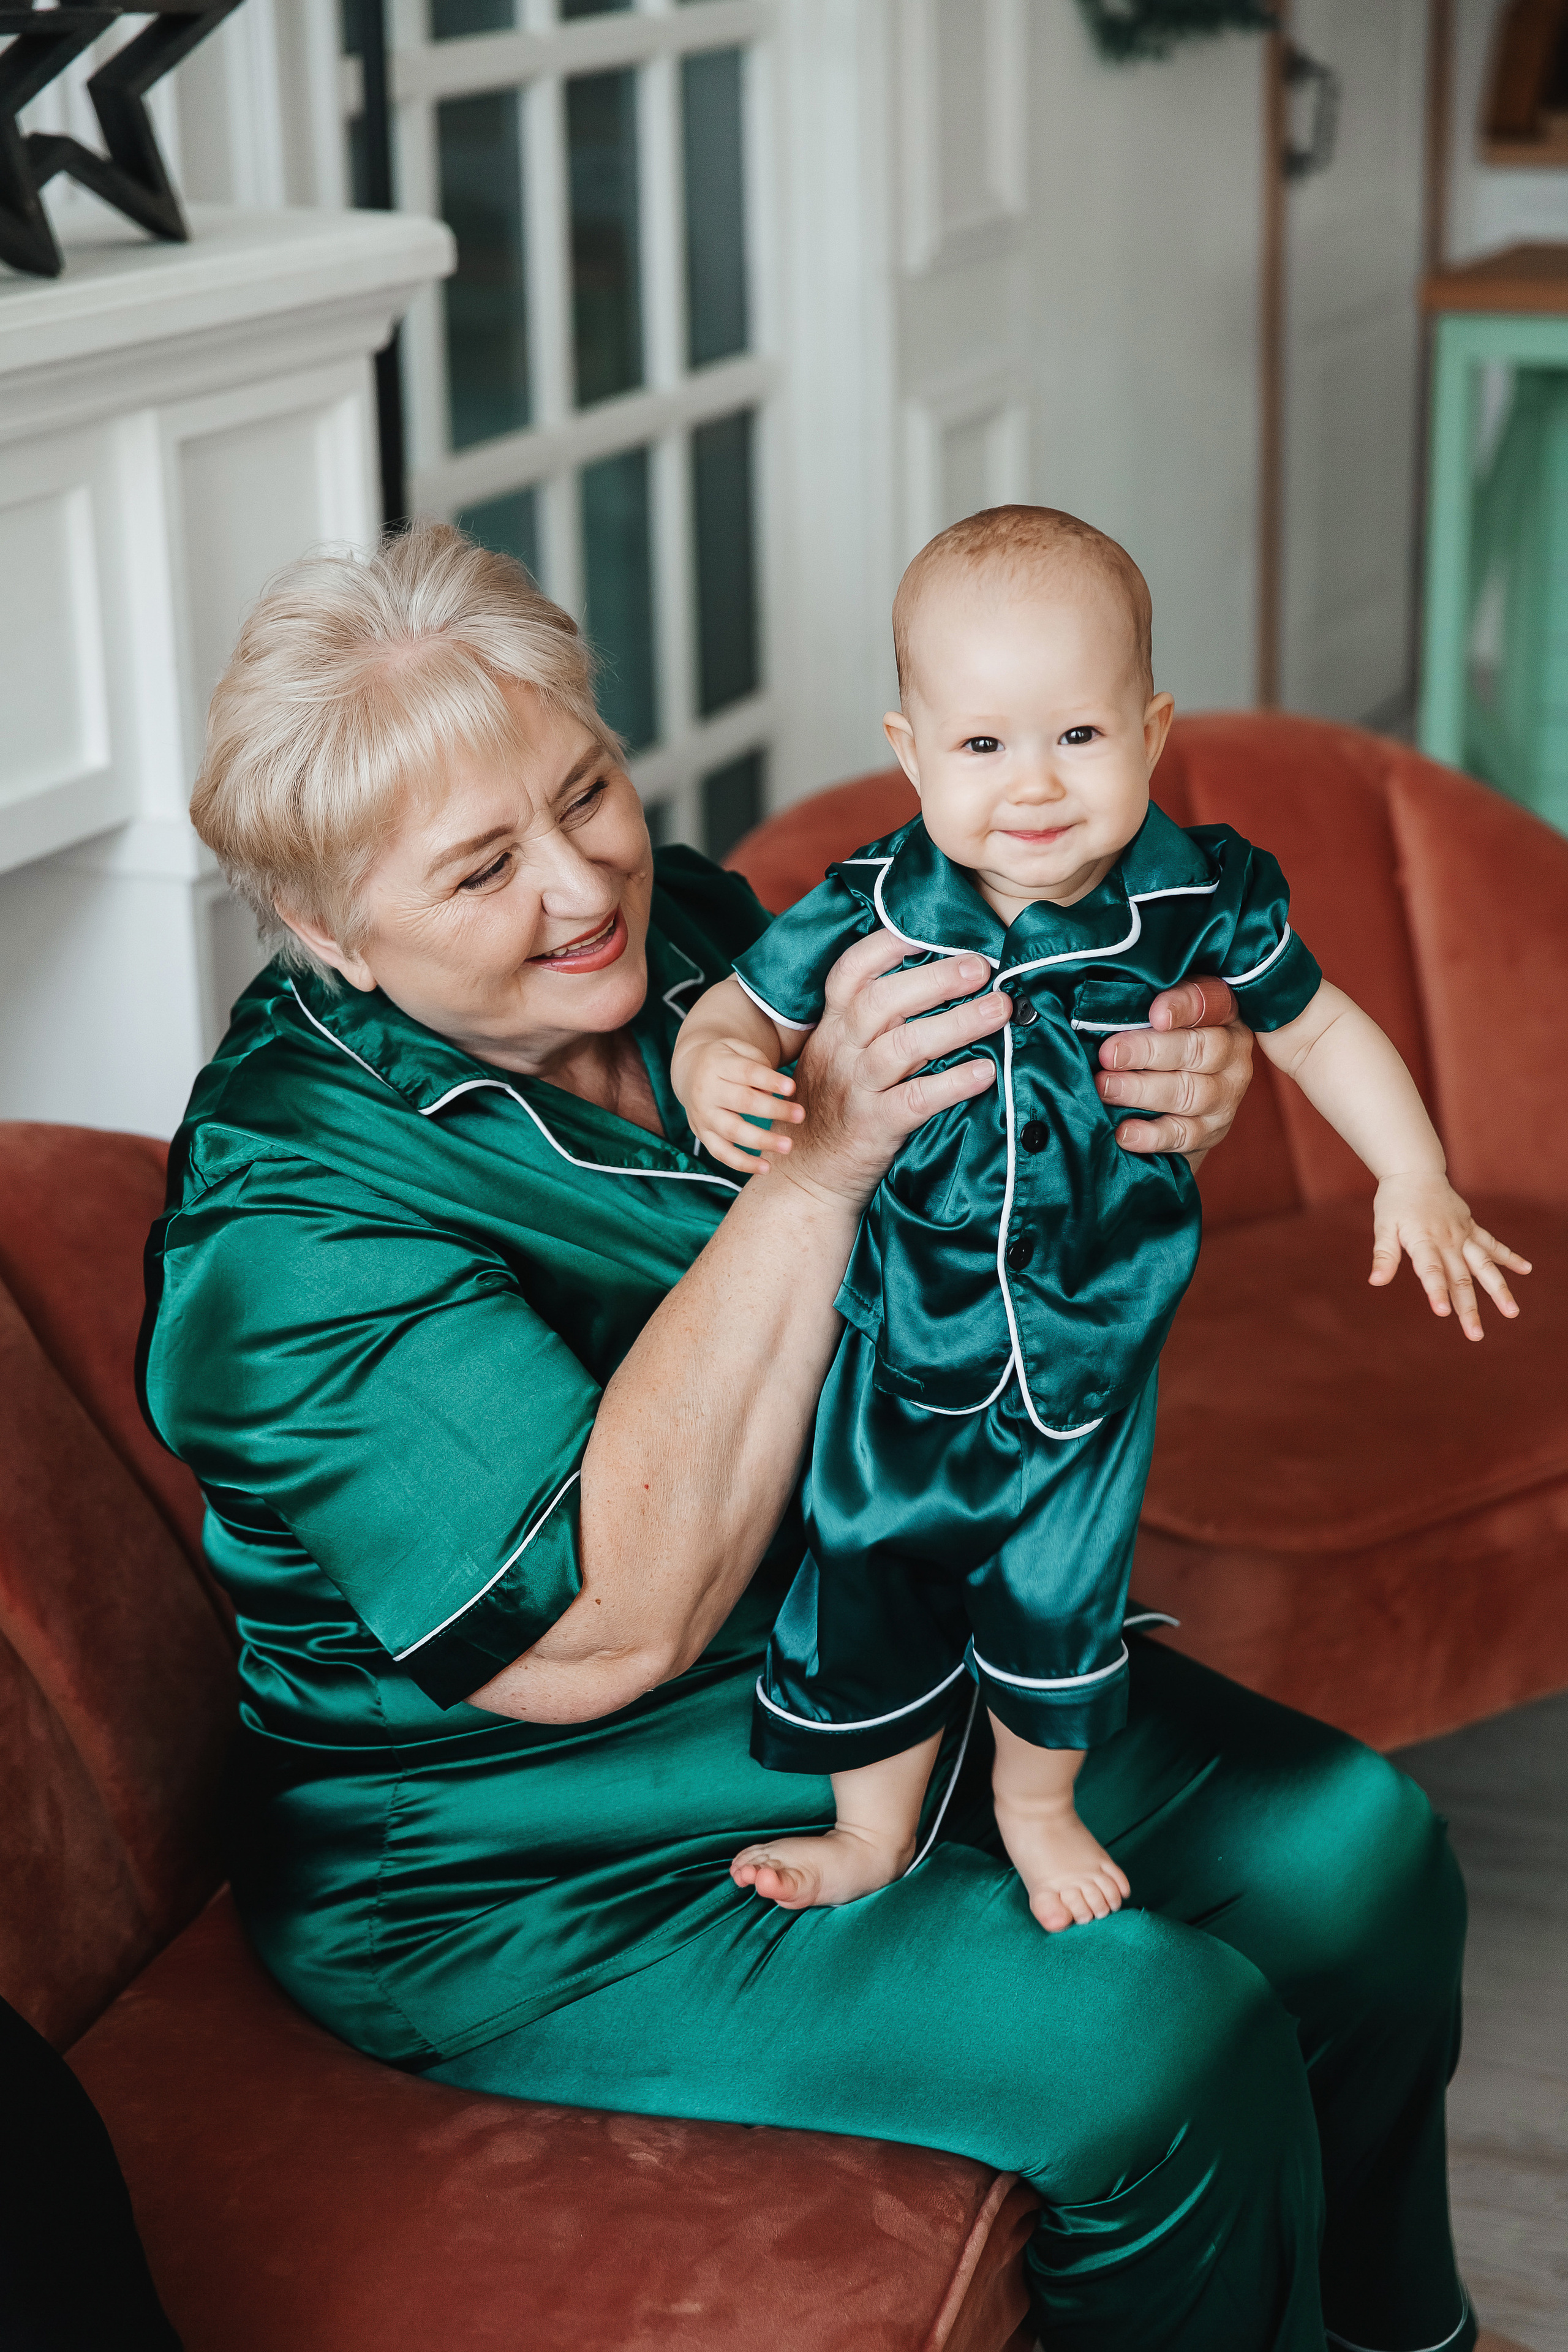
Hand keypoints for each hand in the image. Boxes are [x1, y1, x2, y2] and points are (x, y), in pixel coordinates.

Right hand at [682, 1036, 805, 1174]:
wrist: (690, 1070)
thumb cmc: (729, 1060)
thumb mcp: (740, 1051)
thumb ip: (759, 1067)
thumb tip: (776, 1095)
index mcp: (718, 1064)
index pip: (746, 1072)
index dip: (769, 1080)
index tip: (792, 1088)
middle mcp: (707, 1091)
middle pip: (742, 1101)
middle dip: (773, 1110)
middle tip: (801, 1115)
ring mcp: (703, 1115)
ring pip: (732, 1131)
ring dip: (762, 1140)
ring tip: (788, 1146)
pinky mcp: (702, 1135)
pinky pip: (722, 1153)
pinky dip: (743, 1164)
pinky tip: (767, 1168)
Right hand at [784, 929, 1011, 1209]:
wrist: (808, 1176)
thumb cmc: (835, 1107)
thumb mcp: (840, 1056)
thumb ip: (872, 1022)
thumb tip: (935, 981)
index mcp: (832, 1026)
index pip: (850, 972)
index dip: (887, 946)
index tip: (929, 932)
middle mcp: (840, 1050)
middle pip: (881, 1000)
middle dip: (935, 978)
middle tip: (982, 967)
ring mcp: (854, 1089)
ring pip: (902, 1046)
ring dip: (955, 1023)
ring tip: (999, 1009)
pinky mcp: (873, 1127)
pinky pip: (914, 1100)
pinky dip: (952, 1084)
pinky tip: (985, 1072)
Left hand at [1096, 977, 1252, 1161]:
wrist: (1176, 1095)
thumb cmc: (1157, 1039)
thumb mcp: (1156, 1012)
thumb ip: (1143, 1003)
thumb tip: (1102, 1004)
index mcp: (1222, 1011)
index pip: (1209, 1002)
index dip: (1183, 1007)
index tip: (1154, 1015)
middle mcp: (1233, 1051)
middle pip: (1199, 1051)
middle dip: (1149, 1052)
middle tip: (1109, 1055)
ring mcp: (1227, 1094)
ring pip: (1191, 1093)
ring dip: (1144, 1091)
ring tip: (1106, 1088)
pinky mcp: (1213, 1129)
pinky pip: (1186, 1135)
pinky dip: (1153, 1135)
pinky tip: (1124, 1132)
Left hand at [1371, 1173, 1530, 1340]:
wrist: (1415, 1171)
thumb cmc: (1395, 1202)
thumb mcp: (1383, 1227)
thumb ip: (1384, 1255)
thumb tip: (1375, 1282)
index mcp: (1424, 1241)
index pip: (1431, 1270)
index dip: (1436, 1291)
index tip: (1443, 1312)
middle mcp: (1448, 1240)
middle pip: (1461, 1278)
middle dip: (1469, 1308)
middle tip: (1475, 1335)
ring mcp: (1464, 1234)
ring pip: (1485, 1266)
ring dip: (1498, 1289)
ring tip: (1511, 1312)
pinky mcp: (1472, 1228)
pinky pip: (1493, 1245)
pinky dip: (1510, 1257)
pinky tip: (1526, 1270)